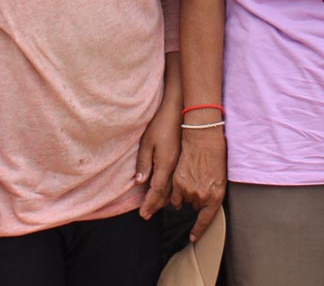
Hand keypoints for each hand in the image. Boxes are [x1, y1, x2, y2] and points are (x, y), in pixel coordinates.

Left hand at [135, 98, 180, 218]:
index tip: (143, 214)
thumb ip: (143, 163)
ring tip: (156, 205)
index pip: (155, 191)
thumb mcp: (147, 142)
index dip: (149, 204)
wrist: (180, 109)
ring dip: (164, 199)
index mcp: (165, 164)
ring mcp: (181, 163)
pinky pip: (178, 181)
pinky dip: (172, 190)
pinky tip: (169, 190)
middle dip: (156, 205)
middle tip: (147, 214)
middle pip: (166, 194)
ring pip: (174, 189)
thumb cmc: (161, 123)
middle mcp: (175, 167)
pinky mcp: (184, 158)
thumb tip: (139, 182)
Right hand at [169, 125, 225, 242]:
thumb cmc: (215, 154)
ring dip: (186, 194)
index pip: (206, 219)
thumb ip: (213, 194)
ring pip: (184, 201)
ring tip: (192, 178)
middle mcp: (202, 196)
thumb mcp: (221, 178)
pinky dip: (177, 192)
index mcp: (216, 196)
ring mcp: (189, 190)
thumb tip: (205, 204)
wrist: (204, 138)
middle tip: (199, 183)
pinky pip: (174, 196)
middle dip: (197, 198)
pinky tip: (182, 180)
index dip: (198, 231)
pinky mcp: (178, 183)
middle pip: (195, 207)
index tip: (193, 238)